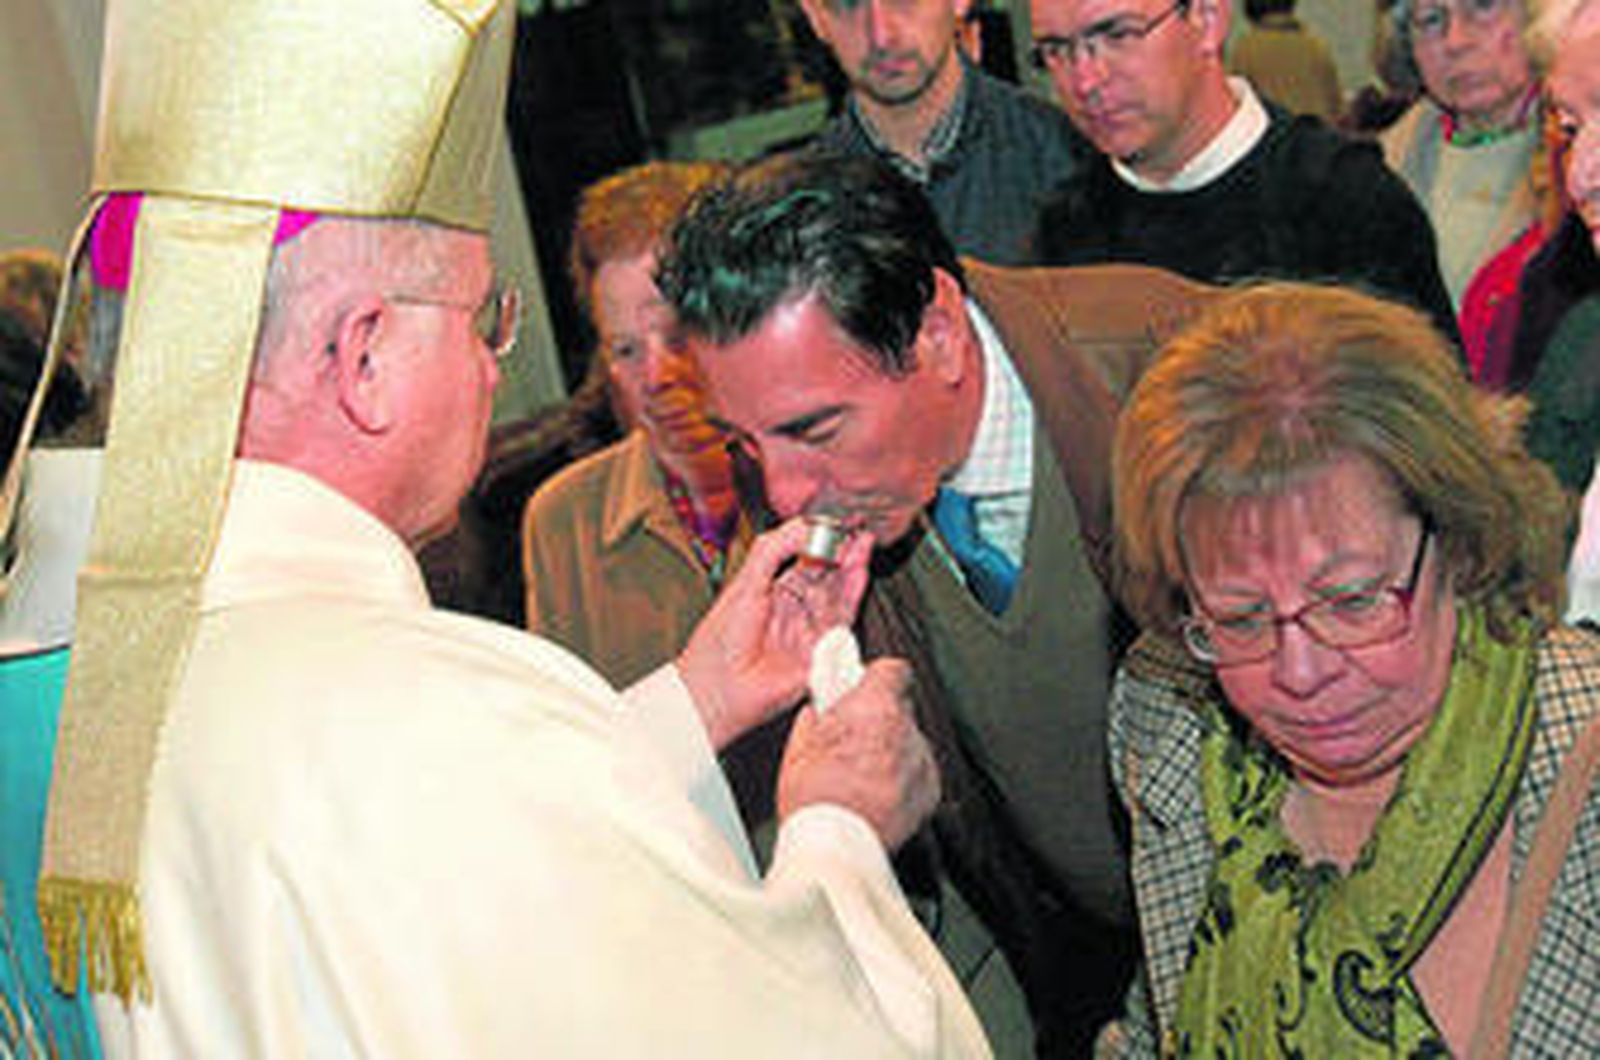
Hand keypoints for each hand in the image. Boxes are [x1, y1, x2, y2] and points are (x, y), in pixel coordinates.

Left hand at [678, 517, 872, 748]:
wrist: (718, 687)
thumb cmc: (721, 641)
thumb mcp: (746, 581)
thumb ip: (773, 550)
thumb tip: (804, 525)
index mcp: (775, 590)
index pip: (807, 558)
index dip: (822, 539)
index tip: (835, 521)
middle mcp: (797, 608)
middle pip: (828, 574)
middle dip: (843, 550)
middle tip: (856, 528)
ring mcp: (811, 628)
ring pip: (839, 594)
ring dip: (852, 568)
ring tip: (861, 544)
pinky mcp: (822, 650)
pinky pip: (842, 619)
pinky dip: (852, 595)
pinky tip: (858, 572)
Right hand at [776, 659, 939, 850]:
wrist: (836, 846)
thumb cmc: (815, 798)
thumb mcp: (800, 744)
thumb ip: (818, 716)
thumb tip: (821, 708)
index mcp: (875, 707)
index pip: (894, 669)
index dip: (877, 678)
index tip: (864, 686)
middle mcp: (906, 729)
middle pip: (900, 708)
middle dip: (880, 718)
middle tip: (853, 739)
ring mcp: (922, 761)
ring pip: (910, 741)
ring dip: (892, 750)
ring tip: (861, 774)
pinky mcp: (931, 791)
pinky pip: (919, 772)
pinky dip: (903, 778)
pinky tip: (877, 793)